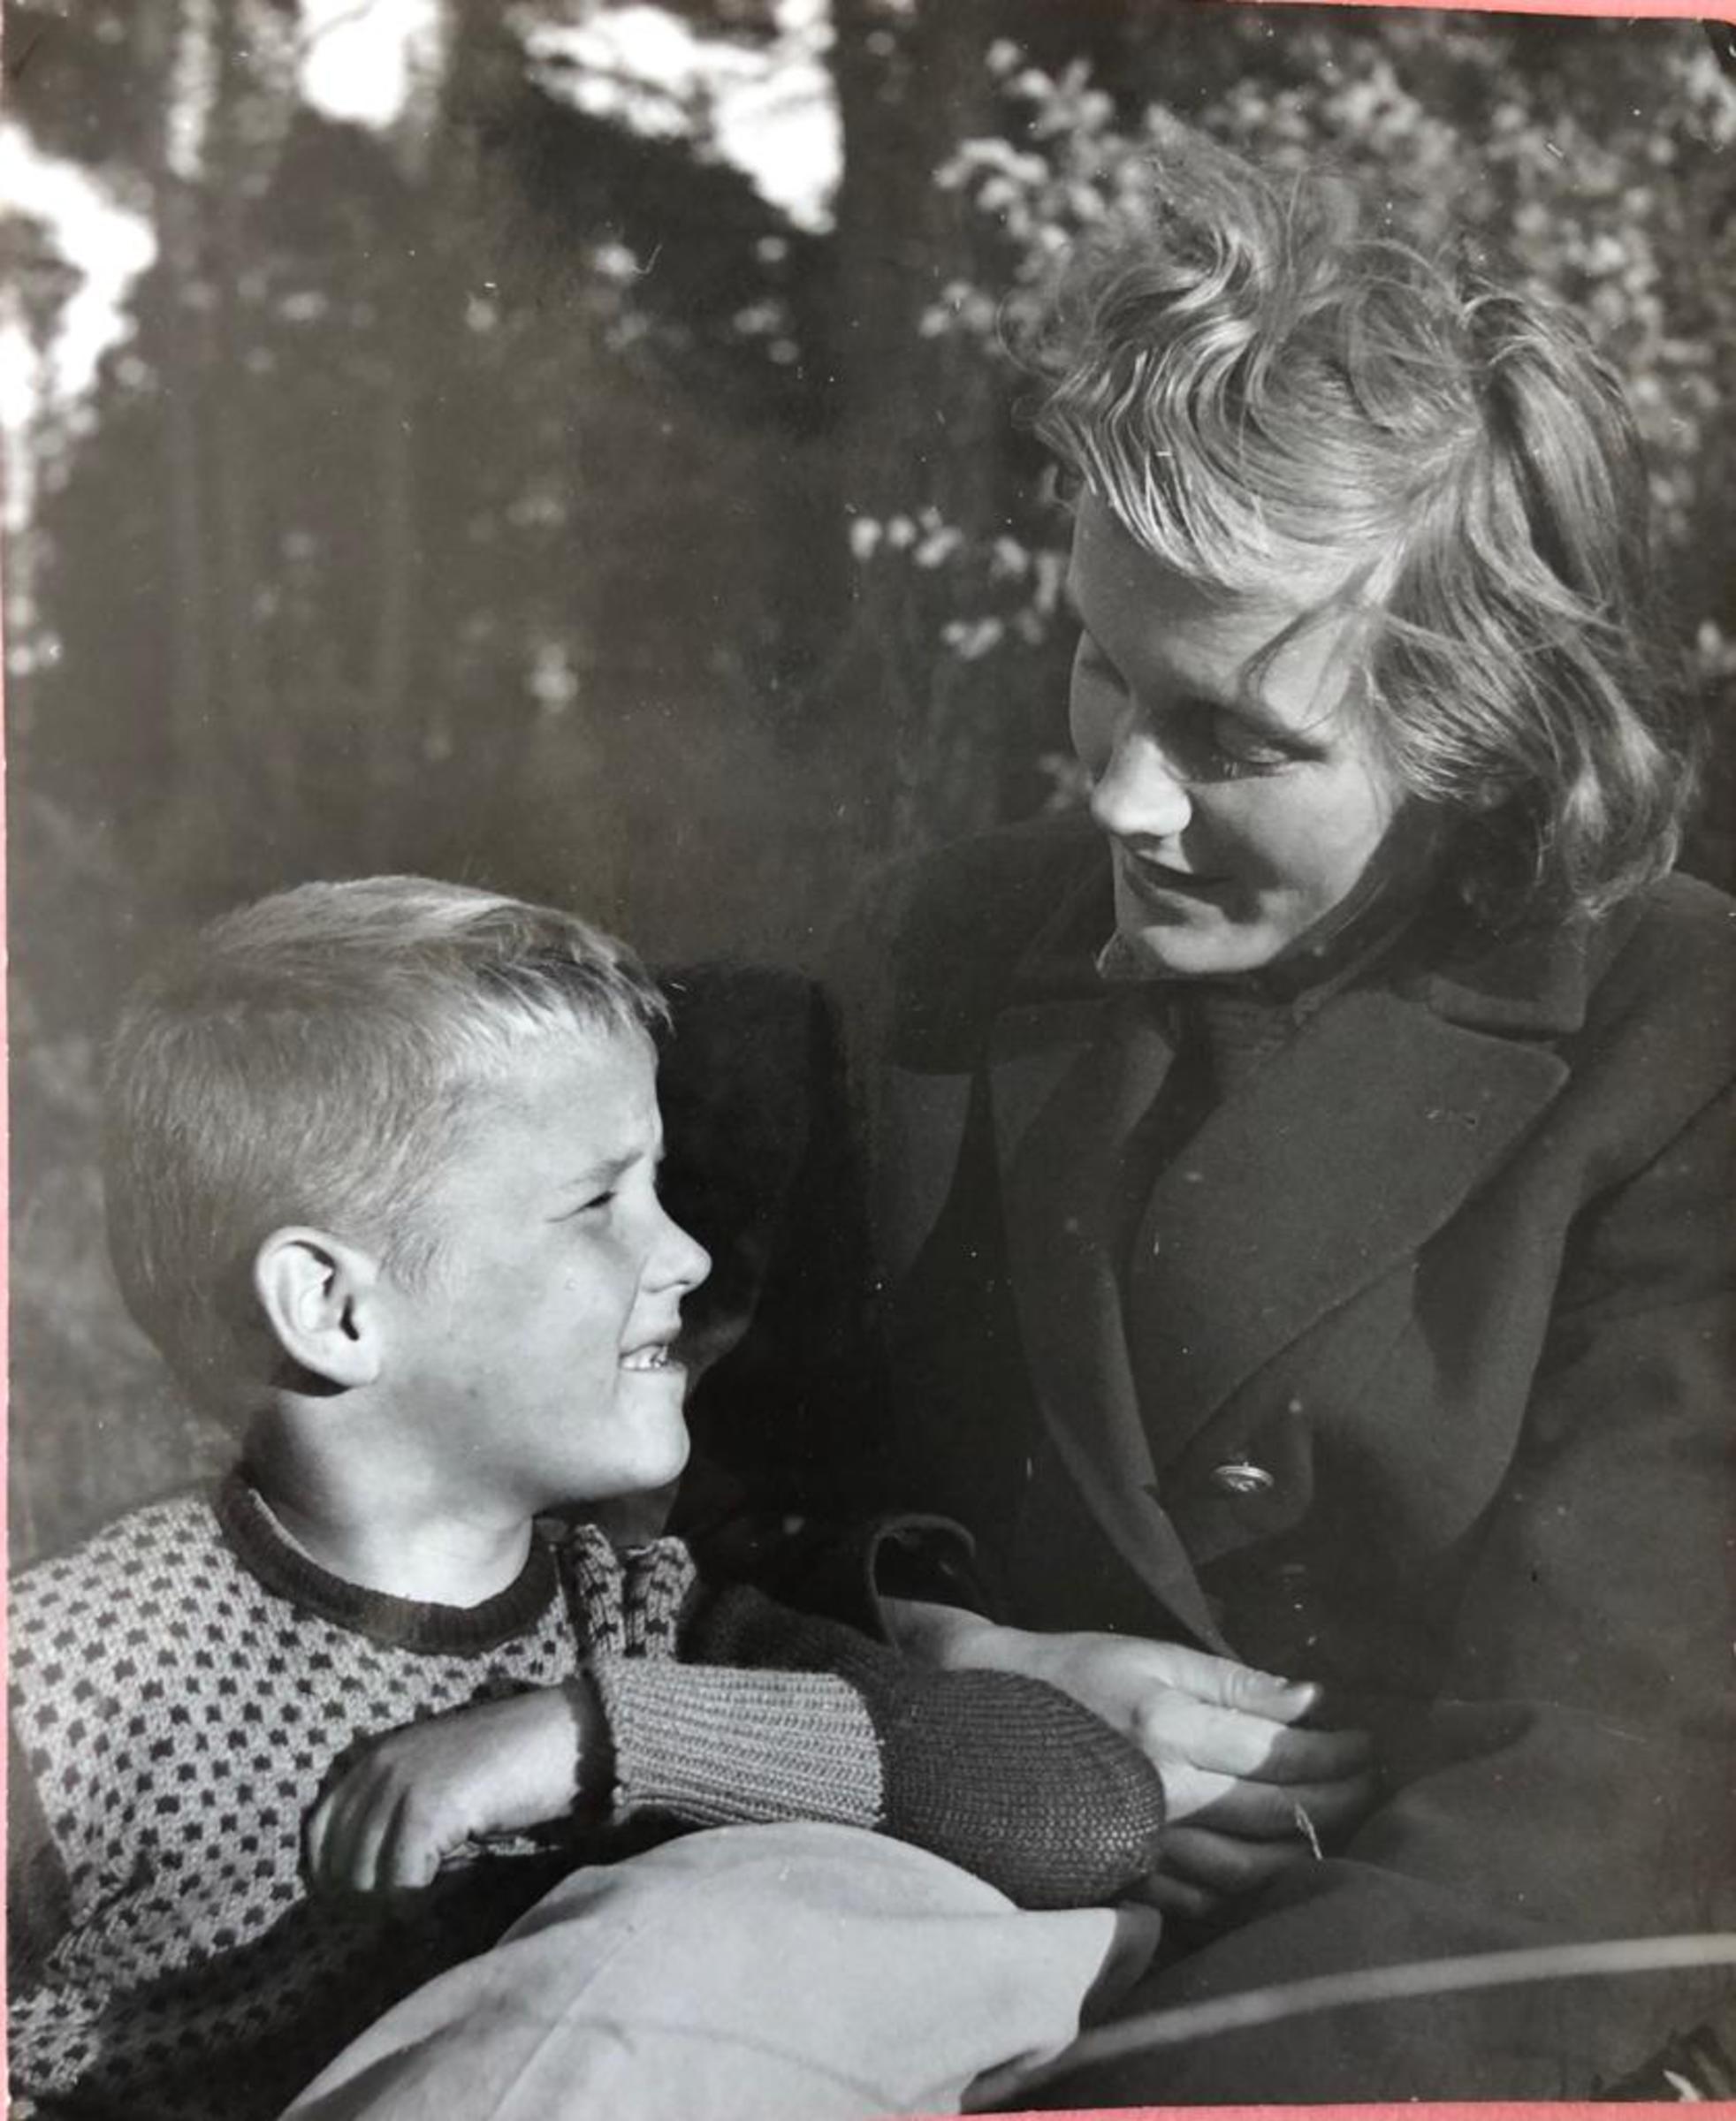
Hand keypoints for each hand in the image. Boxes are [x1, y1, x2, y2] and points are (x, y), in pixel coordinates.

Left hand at [304, 1680, 606, 1895]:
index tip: (373, 1901)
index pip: (319, 1834)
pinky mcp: (427, 1809)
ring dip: (398, 1904)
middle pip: (339, 1866)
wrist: (561, 1737)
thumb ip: (398, 1812)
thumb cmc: (508, 1766)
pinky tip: (452, 1884)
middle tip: (412, 1905)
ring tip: (434, 1893)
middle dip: (370, 1900)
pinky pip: (403, 1883)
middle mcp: (378, 1768)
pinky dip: (424, 1899)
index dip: (336, 1878)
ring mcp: (401, 1786)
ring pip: (366, 1882)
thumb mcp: (437, 1780)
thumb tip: (364, 1881)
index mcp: (375, 1759)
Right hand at [886, 1605, 1373, 1916]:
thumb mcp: (1150, 1657)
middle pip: (1277, 1813)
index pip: (1280, 1752)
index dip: (1336, 1751)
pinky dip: (1252, 1889)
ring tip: (1340, 1830)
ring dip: (1307, 1852)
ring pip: (1252, 1869)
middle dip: (1338, 1799)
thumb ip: (1232, 1682)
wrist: (984, 1718)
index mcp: (1169, 1728)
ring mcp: (1143, 1845)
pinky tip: (1277, 1870)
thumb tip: (1311, 1699)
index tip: (1369, 1744)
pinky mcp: (1126, 1877)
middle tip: (1373, 1787)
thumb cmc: (1072, 1675)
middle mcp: (1161, 1794)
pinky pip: (1207, 1900)